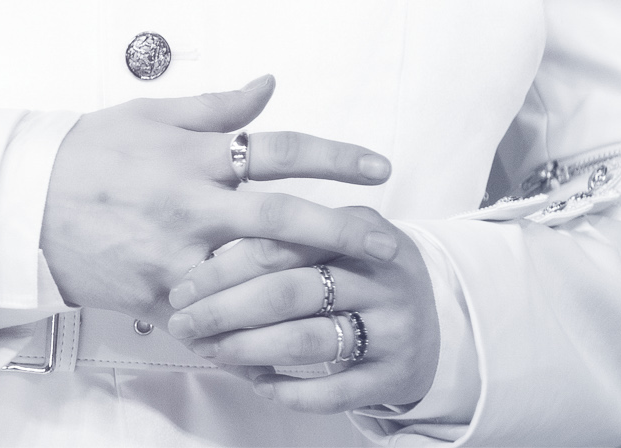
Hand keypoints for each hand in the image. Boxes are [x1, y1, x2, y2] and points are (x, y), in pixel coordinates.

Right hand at [39, 73, 396, 321]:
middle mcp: (192, 205)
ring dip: (304, 287)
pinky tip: (288, 339)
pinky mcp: (159, 295)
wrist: (26, 204)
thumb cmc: (89, 153)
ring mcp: (176, 256)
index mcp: (194, 155)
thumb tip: (269, 85)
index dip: (334, 157)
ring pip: (253, 276)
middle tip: (387, 241)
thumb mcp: (150, 115)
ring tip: (350, 296)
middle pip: (282, 217)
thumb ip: (216, 107)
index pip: (278, 150)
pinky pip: (214, 316)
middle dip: (340, 231)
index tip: (377, 168)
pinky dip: (250, 328)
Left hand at [163, 217, 441, 413]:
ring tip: (212, 352)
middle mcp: (380, 277)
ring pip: (307, 340)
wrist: (438, 320)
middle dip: (225, 310)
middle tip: (184, 324)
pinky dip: (290, 391)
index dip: (224, 267)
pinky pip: (334, 392)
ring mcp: (392, 328)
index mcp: (358, 230)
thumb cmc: (363, 273)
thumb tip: (201, 257)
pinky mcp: (395, 375)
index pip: (280, 243)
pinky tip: (259, 384)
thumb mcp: (337, 238)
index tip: (182, 286)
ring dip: (249, 349)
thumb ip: (285, 239)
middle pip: (288, 291)